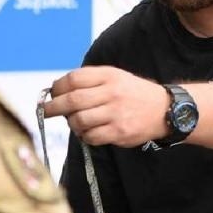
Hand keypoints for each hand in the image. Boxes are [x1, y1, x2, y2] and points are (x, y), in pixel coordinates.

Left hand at [45, 67, 171, 147]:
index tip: (52, 93)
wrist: (165, 109)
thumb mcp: (114, 77)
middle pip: (72, 101)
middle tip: (46, 111)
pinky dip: (85, 136)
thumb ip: (89, 81)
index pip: (74, 79)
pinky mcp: (120, 132)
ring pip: (79, 120)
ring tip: (75, 122)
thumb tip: (57, 91)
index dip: (58, 87)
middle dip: (53, 107)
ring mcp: (116, 113)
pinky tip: (89, 132)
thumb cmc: (132, 93)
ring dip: (71, 123)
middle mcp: (112, 93)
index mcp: (109, 76)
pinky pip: (91, 136)